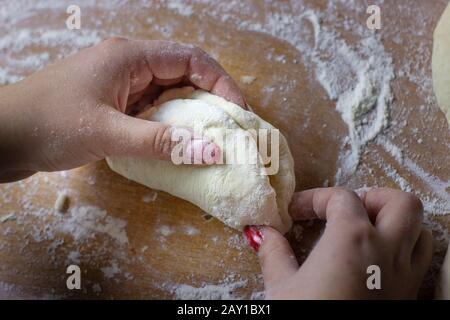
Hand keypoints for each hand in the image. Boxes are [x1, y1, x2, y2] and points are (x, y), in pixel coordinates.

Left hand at [0, 38, 244, 181]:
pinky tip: (179, 144)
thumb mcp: (108, 133)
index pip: (191, 59)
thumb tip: (213, 151)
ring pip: (170, 94)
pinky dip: (170, 125)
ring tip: (211, 140)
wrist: (3, 136)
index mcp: (131, 57)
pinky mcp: (115, 104)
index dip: (221, 83)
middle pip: (184, 75)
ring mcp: (122, 85)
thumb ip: (162, 143)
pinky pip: (153, 110)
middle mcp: (130, 66)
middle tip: (230, 130)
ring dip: (191, 115)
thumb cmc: (49, 124)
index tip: (238, 112)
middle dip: (210, 100)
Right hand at [245, 187, 432, 298]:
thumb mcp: (282, 287)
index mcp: (352, 238)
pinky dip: (404, 248)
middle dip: (372, 197)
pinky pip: (419, 259)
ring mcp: (404, 274)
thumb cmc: (307, 316)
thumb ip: (273, 252)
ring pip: (420, 229)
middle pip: (400, 202)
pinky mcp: (409, 296)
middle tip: (345, 210)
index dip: (314, 198)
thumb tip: (263, 234)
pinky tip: (375, 262)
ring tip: (365, 230)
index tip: (295, 211)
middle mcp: (386, 250)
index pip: (341, 198)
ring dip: (396, 221)